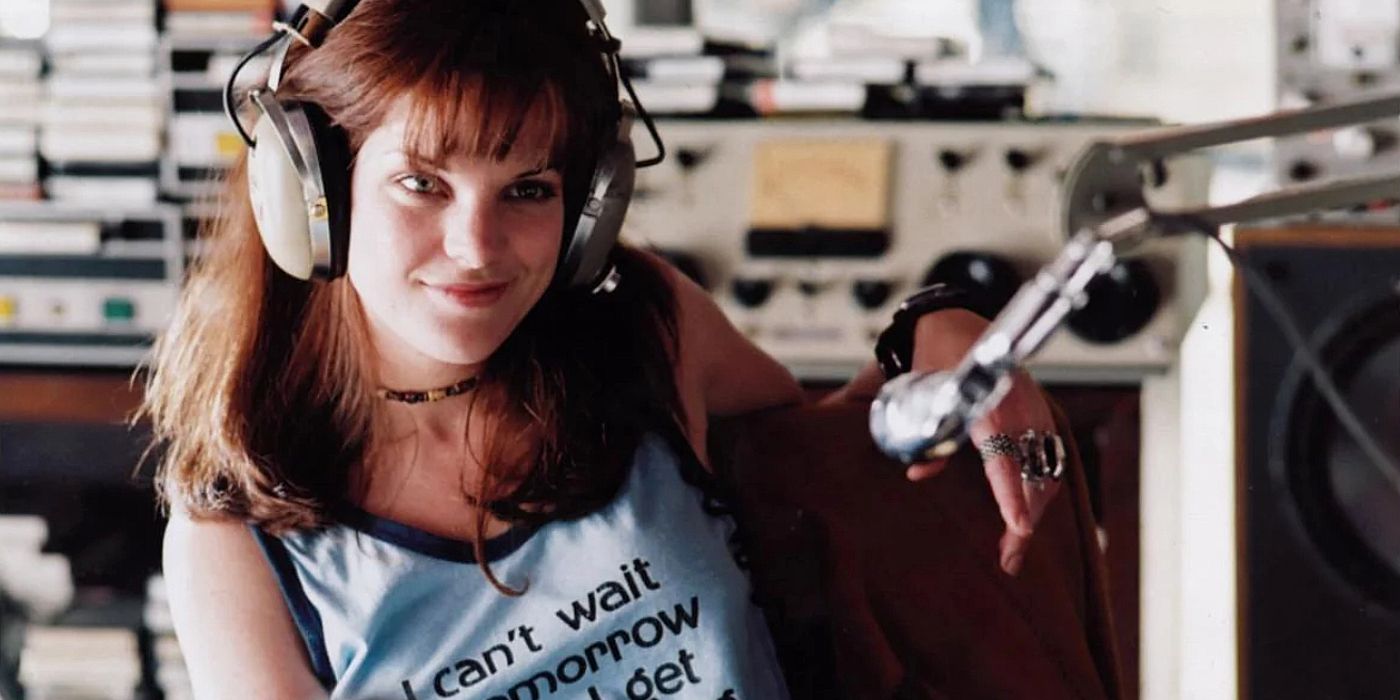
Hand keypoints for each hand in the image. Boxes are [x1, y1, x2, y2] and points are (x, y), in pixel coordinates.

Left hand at [903, 309, 1060, 576]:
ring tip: (1013, 549)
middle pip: (1035, 476)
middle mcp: (1021, 412)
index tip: (1017, 526)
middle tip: (1008, 560)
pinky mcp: (1044, 418)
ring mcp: (1037, 415)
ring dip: (1034, 513)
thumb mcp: (924, 396)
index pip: (1004, 459)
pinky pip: (1052, 463)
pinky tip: (1027, 517)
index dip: (1011, 494)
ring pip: (1048, 475)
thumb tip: (916, 474)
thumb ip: (929, 438)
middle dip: (1025, 522)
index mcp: (990, 406)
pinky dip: (1042, 493)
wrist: (962, 327)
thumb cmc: (939, 362)